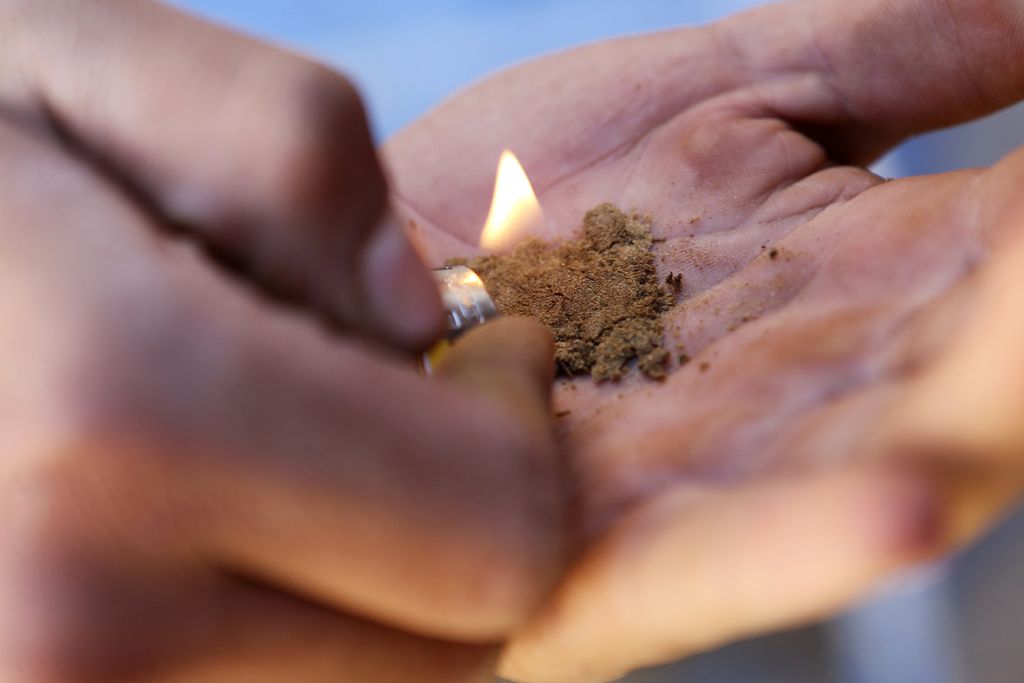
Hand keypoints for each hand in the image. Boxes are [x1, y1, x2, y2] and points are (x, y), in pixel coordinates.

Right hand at [0, 2, 567, 680]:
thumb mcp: (74, 63)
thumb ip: (287, 155)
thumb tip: (425, 320)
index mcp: (116, 427)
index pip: (500, 535)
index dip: (517, 437)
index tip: (471, 359)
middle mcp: (69, 639)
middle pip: (450, 651)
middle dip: (451, 523)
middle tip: (368, 412)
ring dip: (360, 584)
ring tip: (263, 464)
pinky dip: (274, 633)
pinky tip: (201, 530)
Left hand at [386, 0, 1023, 679]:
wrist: (370, 269)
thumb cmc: (540, 199)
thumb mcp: (726, 101)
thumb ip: (888, 59)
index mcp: (854, 285)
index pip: (1012, 252)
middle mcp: (797, 396)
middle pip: (972, 376)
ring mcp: (694, 486)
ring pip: (870, 479)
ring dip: (981, 424)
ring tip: (1019, 364)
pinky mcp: (584, 560)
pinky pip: (704, 564)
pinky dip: (801, 546)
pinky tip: (906, 507)